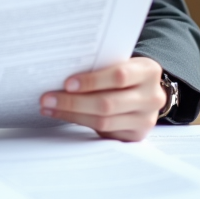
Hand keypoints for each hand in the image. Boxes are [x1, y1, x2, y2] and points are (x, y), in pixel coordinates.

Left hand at [39, 56, 165, 141]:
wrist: (146, 93)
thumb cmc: (125, 73)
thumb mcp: (120, 63)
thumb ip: (100, 66)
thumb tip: (59, 72)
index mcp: (148, 71)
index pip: (119, 76)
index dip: (91, 81)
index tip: (66, 83)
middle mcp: (152, 96)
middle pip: (108, 103)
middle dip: (73, 101)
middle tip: (47, 98)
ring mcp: (146, 119)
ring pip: (103, 121)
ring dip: (71, 114)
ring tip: (49, 107)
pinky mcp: (136, 136)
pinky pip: (104, 131)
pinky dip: (79, 122)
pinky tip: (62, 115)